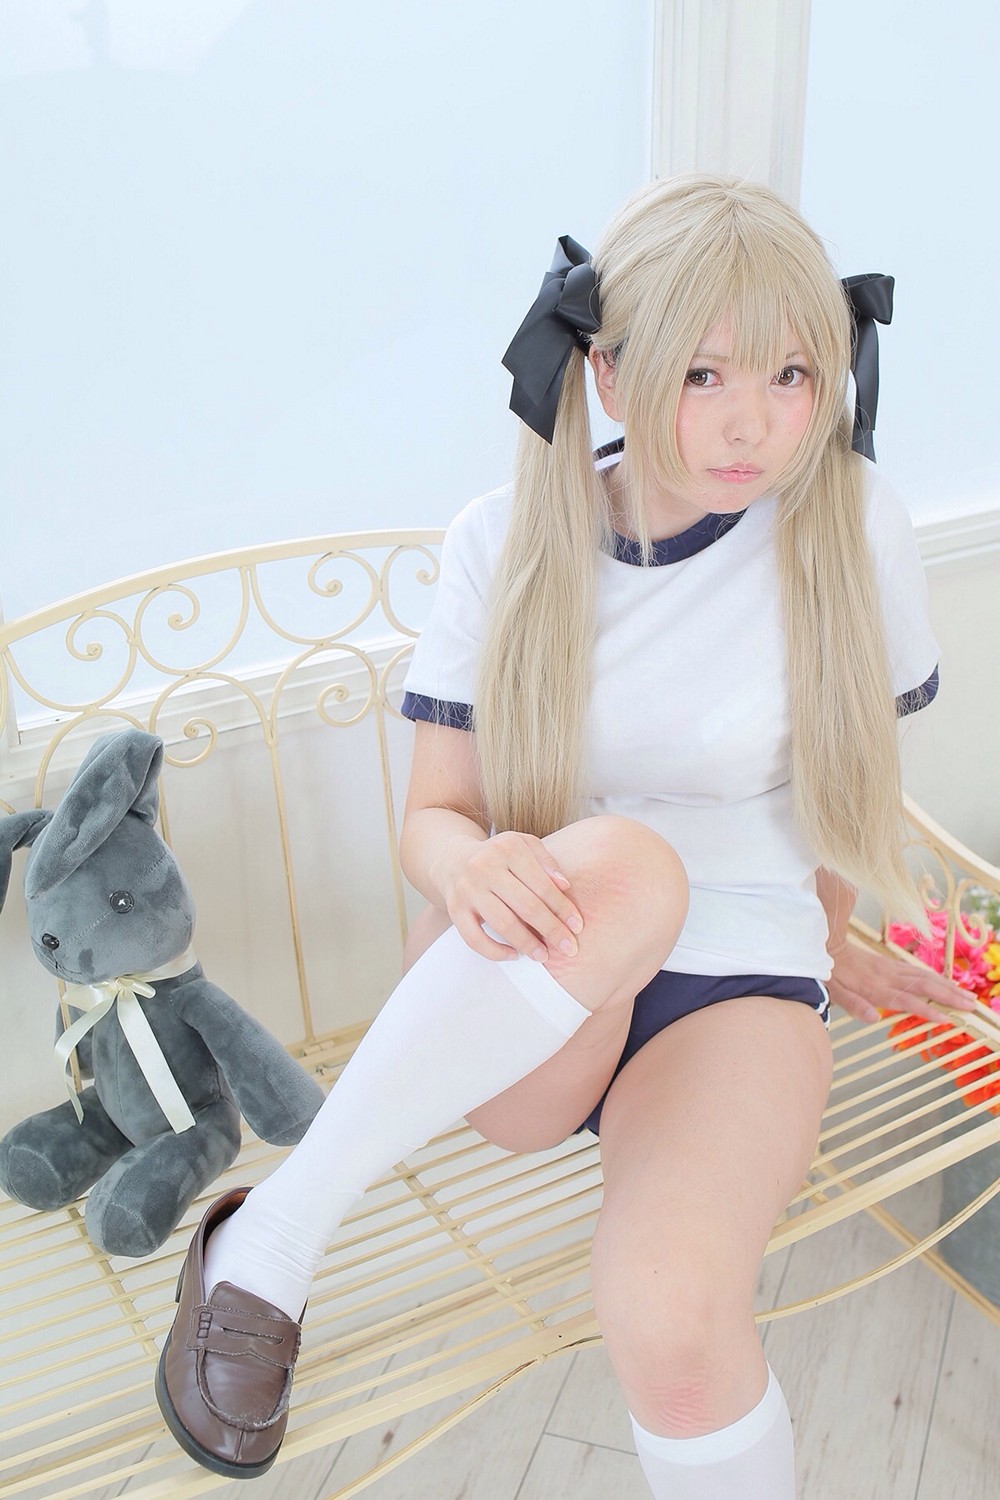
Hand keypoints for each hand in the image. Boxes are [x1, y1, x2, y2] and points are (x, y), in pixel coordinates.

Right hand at [438, 831, 583, 963]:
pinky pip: (474, 938)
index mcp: (507, 848)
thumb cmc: (499, 856)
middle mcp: (484, 866)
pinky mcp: (454, 909)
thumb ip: (546, 862)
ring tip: (544, 956)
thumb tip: (565, 886)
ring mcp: (467, 889)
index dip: (562, 908)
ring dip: (527, 943)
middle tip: (569, 948)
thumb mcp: (524, 845)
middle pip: (526, 905)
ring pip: (503, 923)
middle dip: (551, 929)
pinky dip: (495, 951)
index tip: (577, 926)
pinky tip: (514, 956)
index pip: (542, 884)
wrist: (453, 860)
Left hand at [827, 941, 978, 1025]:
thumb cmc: (829, 973)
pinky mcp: (890, 963)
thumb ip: (853, 1006)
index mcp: (875, 987)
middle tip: (971, 1006)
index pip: (907, 1001)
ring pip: (925, 977)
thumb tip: (873, 1018)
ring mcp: (890, 968)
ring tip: (967, 996)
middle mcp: (888, 977)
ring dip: (948, 986)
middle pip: (924, 987)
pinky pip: (917, 970)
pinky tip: (945, 982)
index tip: (946, 1019)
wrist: (826, 943)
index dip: (927, 1011)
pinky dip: (935, 977)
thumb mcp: (834, 993)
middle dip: (949, 997)